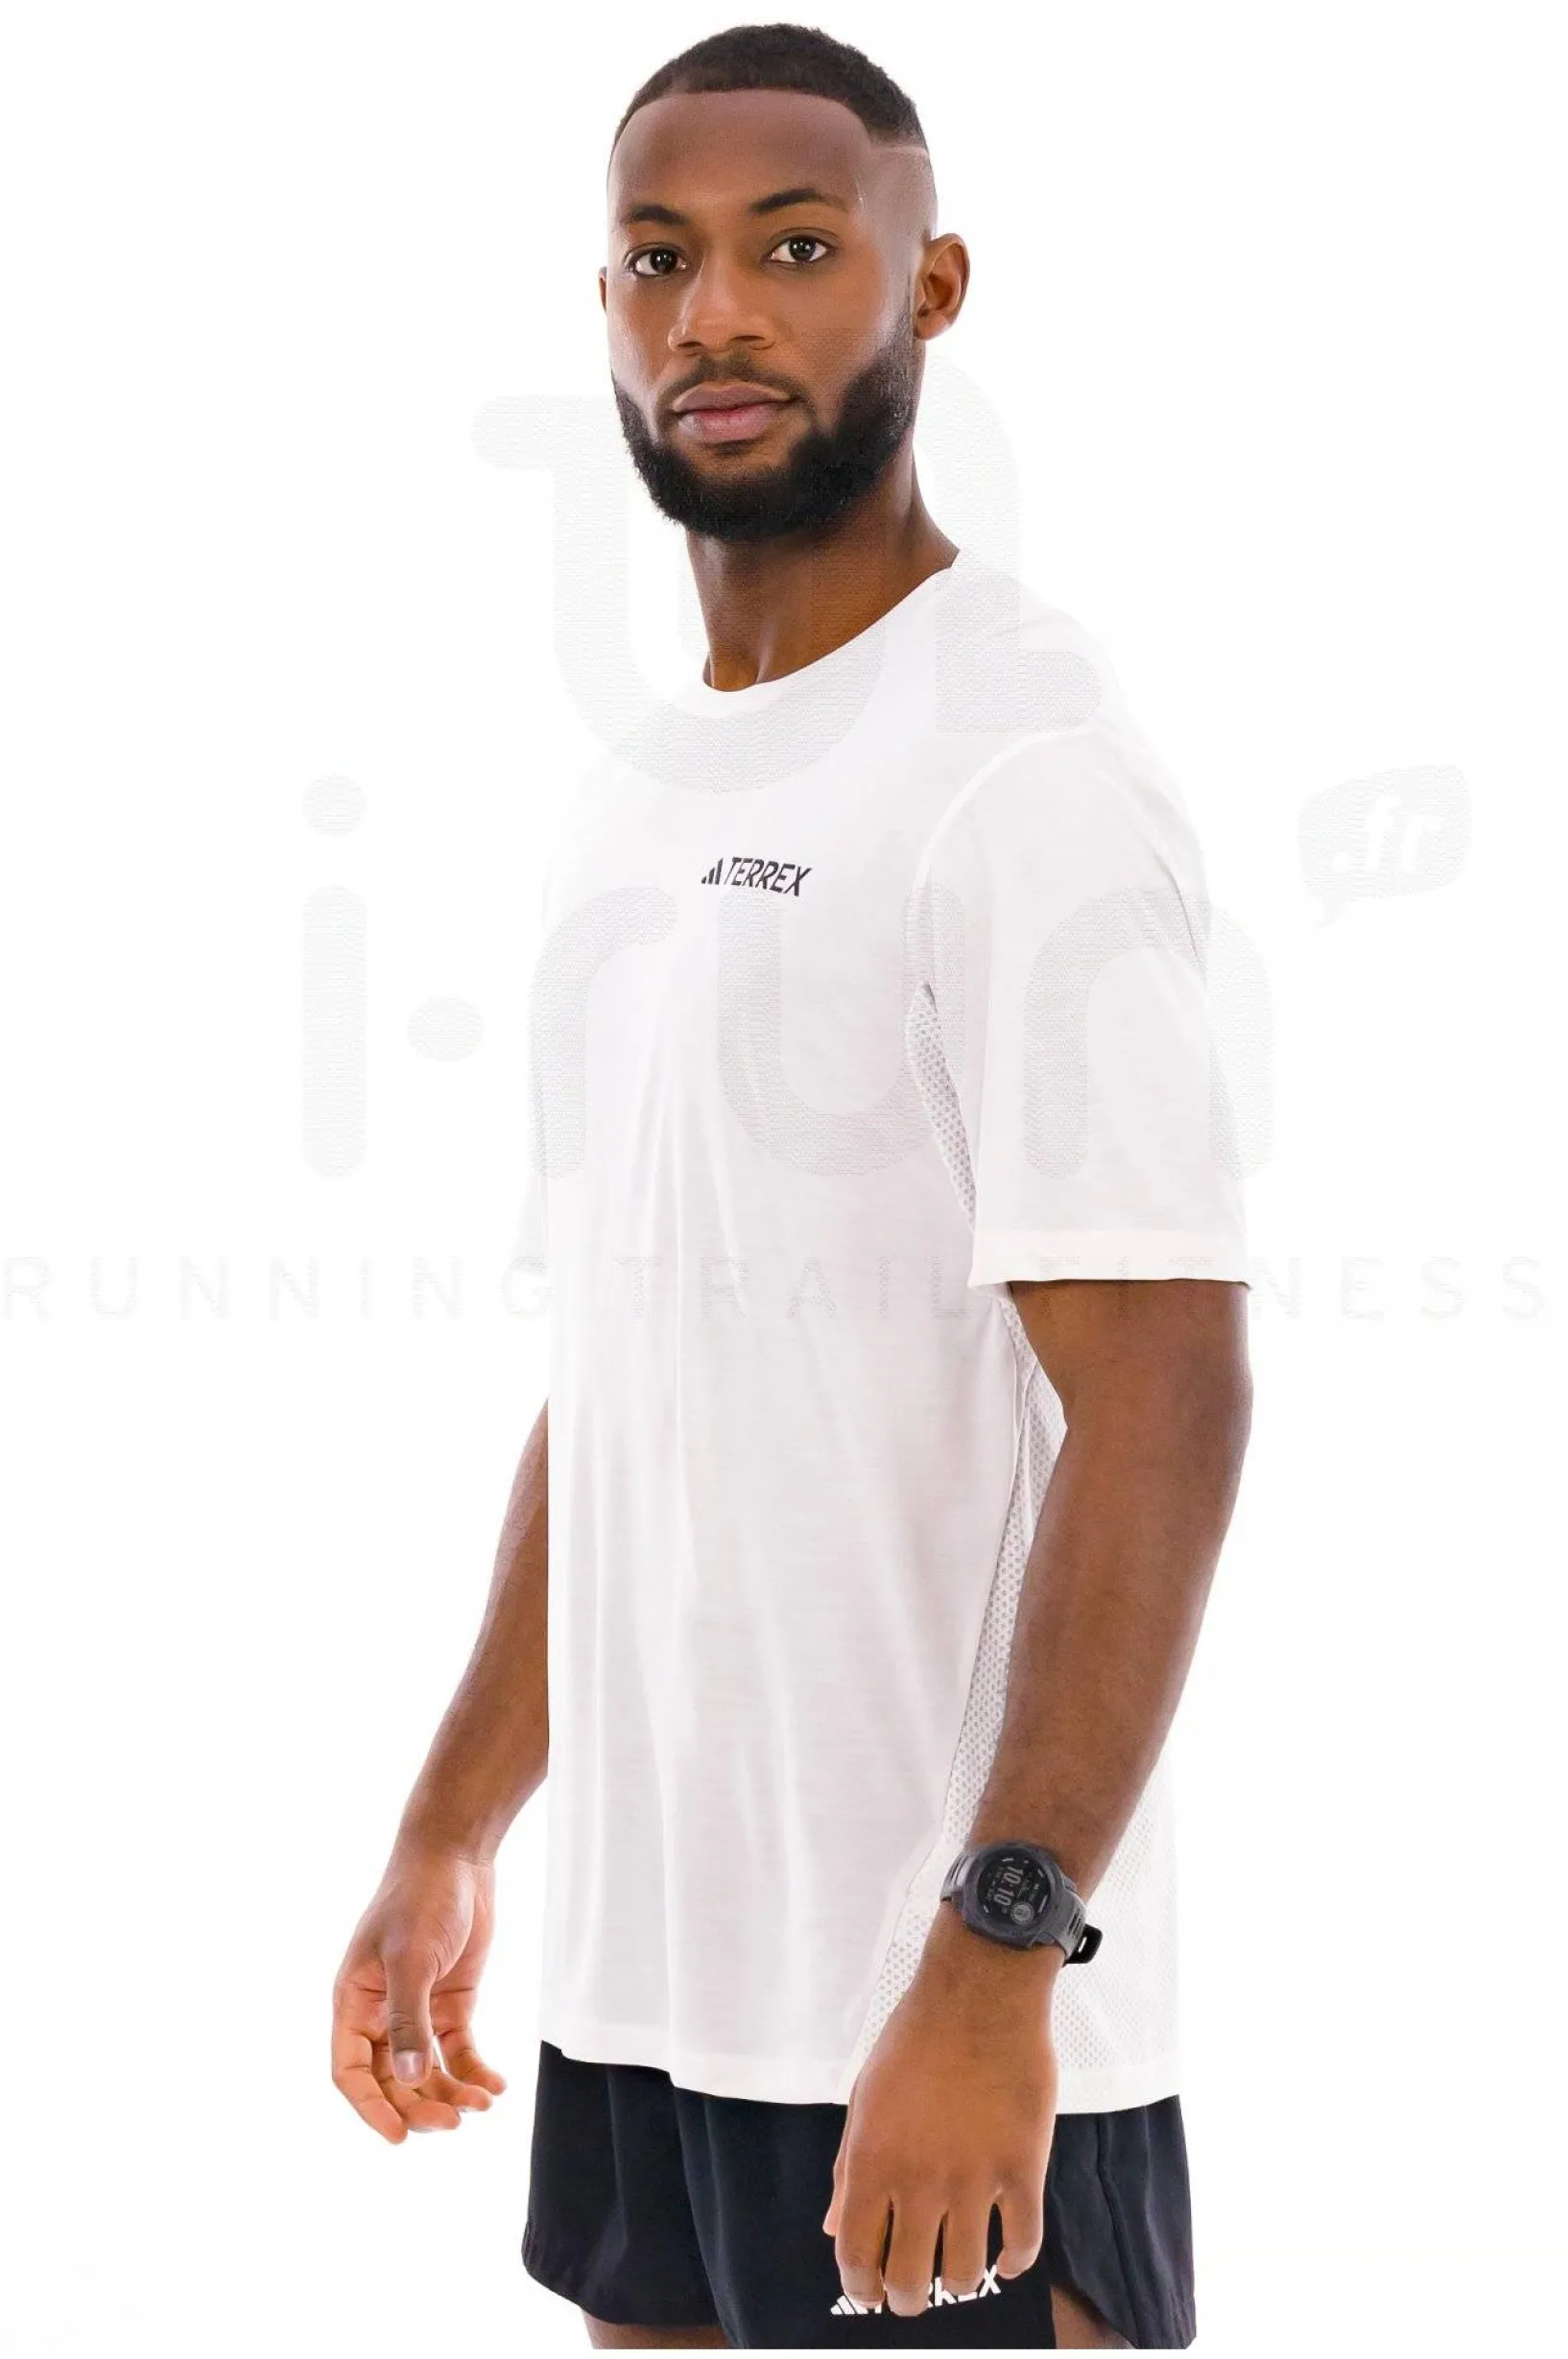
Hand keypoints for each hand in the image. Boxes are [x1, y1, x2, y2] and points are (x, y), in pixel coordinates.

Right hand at [331, 1836, 507, 2141]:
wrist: (456, 1855)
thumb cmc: (420, 1897)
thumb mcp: (410, 1958)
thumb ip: (409, 2019)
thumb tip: (409, 2080)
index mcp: (354, 2002)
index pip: (351, 2071)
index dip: (370, 2108)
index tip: (399, 2137)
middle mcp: (381, 2012)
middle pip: (392, 2080)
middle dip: (419, 2106)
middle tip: (453, 2122)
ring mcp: (418, 2008)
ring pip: (426, 2071)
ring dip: (449, 2093)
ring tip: (481, 2104)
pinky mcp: (451, 2001)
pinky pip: (457, 2049)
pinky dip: (473, 2070)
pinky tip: (495, 2086)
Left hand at [822, 1917, 1058, 2315]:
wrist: (979, 1995)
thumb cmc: (914, 2039)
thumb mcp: (864, 2097)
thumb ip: (847, 2167)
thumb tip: (832, 2227)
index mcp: (872, 2161)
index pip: (856, 2254)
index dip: (862, 2286)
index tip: (871, 2294)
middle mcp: (918, 2181)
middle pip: (910, 2278)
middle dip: (907, 2299)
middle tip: (914, 2295)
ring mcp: (973, 2179)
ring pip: (966, 2272)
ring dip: (959, 2282)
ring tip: (958, 2272)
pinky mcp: (1023, 2169)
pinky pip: (1024, 2242)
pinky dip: (1015, 2261)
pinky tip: (1008, 2257)